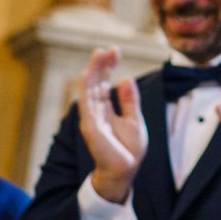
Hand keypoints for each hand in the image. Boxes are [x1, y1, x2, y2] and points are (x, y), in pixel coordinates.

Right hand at [77, 47, 147, 204]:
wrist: (125, 171)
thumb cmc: (128, 149)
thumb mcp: (134, 119)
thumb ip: (129, 100)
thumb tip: (126, 78)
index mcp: (107, 108)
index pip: (105, 82)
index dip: (108, 66)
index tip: (114, 49)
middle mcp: (97, 111)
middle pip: (97, 83)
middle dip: (101, 65)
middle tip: (106, 48)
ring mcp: (92, 118)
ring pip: (89, 90)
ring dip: (93, 72)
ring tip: (97, 54)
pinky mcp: (90, 127)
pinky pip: (86, 104)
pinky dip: (86, 89)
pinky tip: (87, 75)